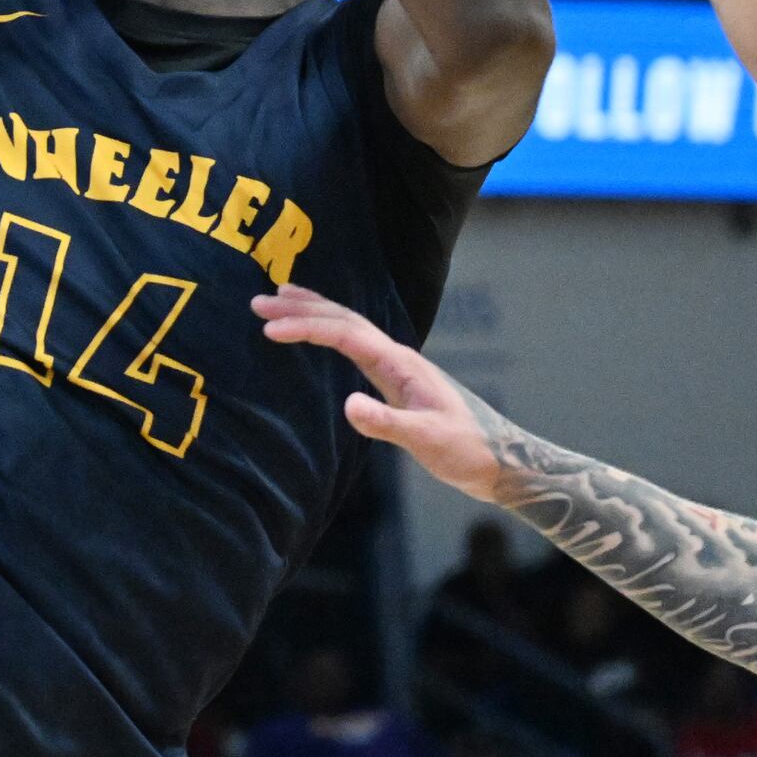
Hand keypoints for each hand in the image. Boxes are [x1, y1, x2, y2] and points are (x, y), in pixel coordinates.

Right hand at [251, 283, 515, 502]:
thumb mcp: (425, 440)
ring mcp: (398, 364)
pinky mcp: (396, 378)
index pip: (345, 334)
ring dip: (314, 310)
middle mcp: (397, 355)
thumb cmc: (465, 450)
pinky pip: (355, 342)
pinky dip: (331, 328)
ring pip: (349, 324)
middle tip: (258, 302)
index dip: (306, 328)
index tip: (269, 329)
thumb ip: (386, 422)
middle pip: (343, 319)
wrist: (498, 459)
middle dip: (301, 307)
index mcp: (401, 364)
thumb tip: (347, 404)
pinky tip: (321, 331)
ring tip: (279, 297)